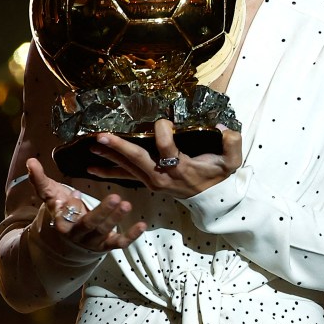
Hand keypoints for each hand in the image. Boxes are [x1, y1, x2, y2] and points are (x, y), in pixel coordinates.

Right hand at [26, 157, 145, 251]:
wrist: (67, 240)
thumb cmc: (61, 210)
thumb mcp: (51, 196)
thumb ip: (40, 180)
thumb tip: (30, 161)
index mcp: (62, 221)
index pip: (64, 216)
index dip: (69, 208)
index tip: (75, 195)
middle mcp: (77, 234)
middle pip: (89, 224)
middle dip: (102, 212)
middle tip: (115, 198)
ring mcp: (93, 241)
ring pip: (104, 232)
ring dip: (115, 219)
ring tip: (126, 204)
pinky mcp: (106, 245)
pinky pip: (119, 243)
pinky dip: (130, 235)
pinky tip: (142, 225)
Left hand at [87, 119, 242, 198]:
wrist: (212, 201)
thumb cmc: (219, 177)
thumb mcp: (231, 162)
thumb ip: (232, 143)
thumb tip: (222, 127)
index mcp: (181, 168)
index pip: (166, 148)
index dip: (163, 132)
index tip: (164, 121)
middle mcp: (162, 176)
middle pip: (138, 159)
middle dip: (118, 147)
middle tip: (100, 136)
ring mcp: (153, 181)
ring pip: (127, 168)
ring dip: (108, 156)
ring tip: (91, 146)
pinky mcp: (148, 183)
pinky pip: (125, 177)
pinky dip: (108, 171)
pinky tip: (92, 167)